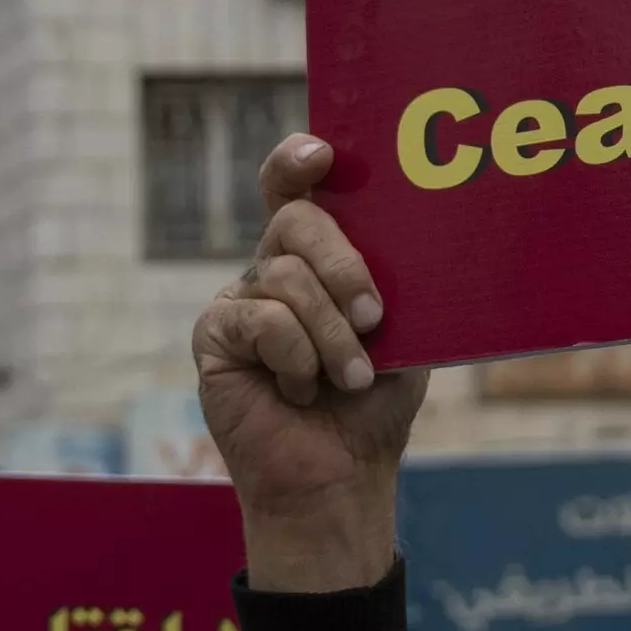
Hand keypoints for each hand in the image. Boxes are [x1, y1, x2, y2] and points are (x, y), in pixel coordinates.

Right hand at [192, 136, 426, 591]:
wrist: (341, 474)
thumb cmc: (375, 403)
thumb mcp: (403, 332)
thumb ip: (394, 280)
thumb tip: (415, 231)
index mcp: (317, 257)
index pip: (296, 187)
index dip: (298, 159)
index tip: (324, 155)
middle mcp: (274, 268)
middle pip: (297, 221)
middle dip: (344, 265)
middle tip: (374, 317)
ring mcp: (241, 299)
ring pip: (286, 277)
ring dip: (330, 334)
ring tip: (350, 379)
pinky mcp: (215, 336)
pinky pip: (260, 319)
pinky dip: (296, 357)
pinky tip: (301, 390)